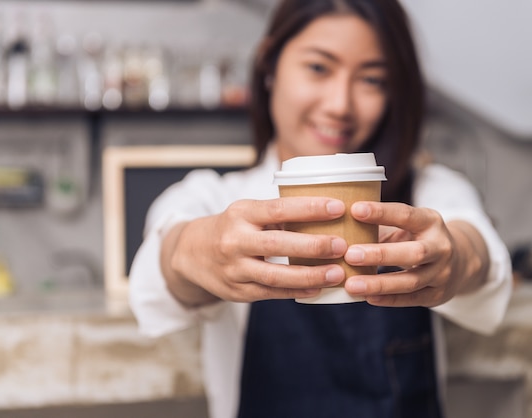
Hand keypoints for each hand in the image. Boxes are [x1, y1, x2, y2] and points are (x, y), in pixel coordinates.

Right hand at [166, 197, 347, 303]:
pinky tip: (318, 289)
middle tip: (342, 246)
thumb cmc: (231, 228)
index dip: (309, 208)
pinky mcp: (236, 291)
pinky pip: (270, 293)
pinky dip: (296, 292)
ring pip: (275, 275)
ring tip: (337, 274)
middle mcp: (235, 240)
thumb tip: (325, 213)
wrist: (190, 253)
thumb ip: (277, 214)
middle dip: (313, 246)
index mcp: (241, 213)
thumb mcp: (247, 212)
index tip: (337, 207)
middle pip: (277, 244)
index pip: (278, 208)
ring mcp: (234, 268)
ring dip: (309, 276)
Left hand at [343, 201, 487, 306]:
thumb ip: (380, 226)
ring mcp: (442, 273)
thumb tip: (340, 225)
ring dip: (380, 283)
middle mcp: (441, 247)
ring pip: (411, 281)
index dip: (381, 212)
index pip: (406, 215)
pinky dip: (389, 299)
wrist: (459, 262)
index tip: (355, 210)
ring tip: (352, 284)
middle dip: (381, 254)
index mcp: (430, 221)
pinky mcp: (437, 295)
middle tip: (350, 254)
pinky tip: (367, 297)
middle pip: (414, 252)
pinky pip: (411, 299)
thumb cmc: (418, 238)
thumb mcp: (407, 225)